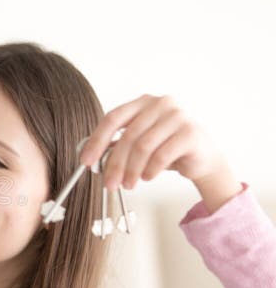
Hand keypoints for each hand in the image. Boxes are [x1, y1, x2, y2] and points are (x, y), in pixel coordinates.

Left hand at [80, 94, 241, 211]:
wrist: (201, 157)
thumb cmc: (166, 149)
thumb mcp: (138, 144)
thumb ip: (116, 146)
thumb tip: (91, 158)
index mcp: (142, 103)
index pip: (113, 118)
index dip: (97, 140)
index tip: (86, 161)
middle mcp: (160, 104)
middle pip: (128, 135)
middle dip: (115, 163)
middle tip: (109, 183)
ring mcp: (177, 116)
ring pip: (144, 146)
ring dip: (132, 170)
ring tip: (129, 184)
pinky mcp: (190, 132)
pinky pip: (162, 155)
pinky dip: (151, 170)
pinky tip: (148, 177)